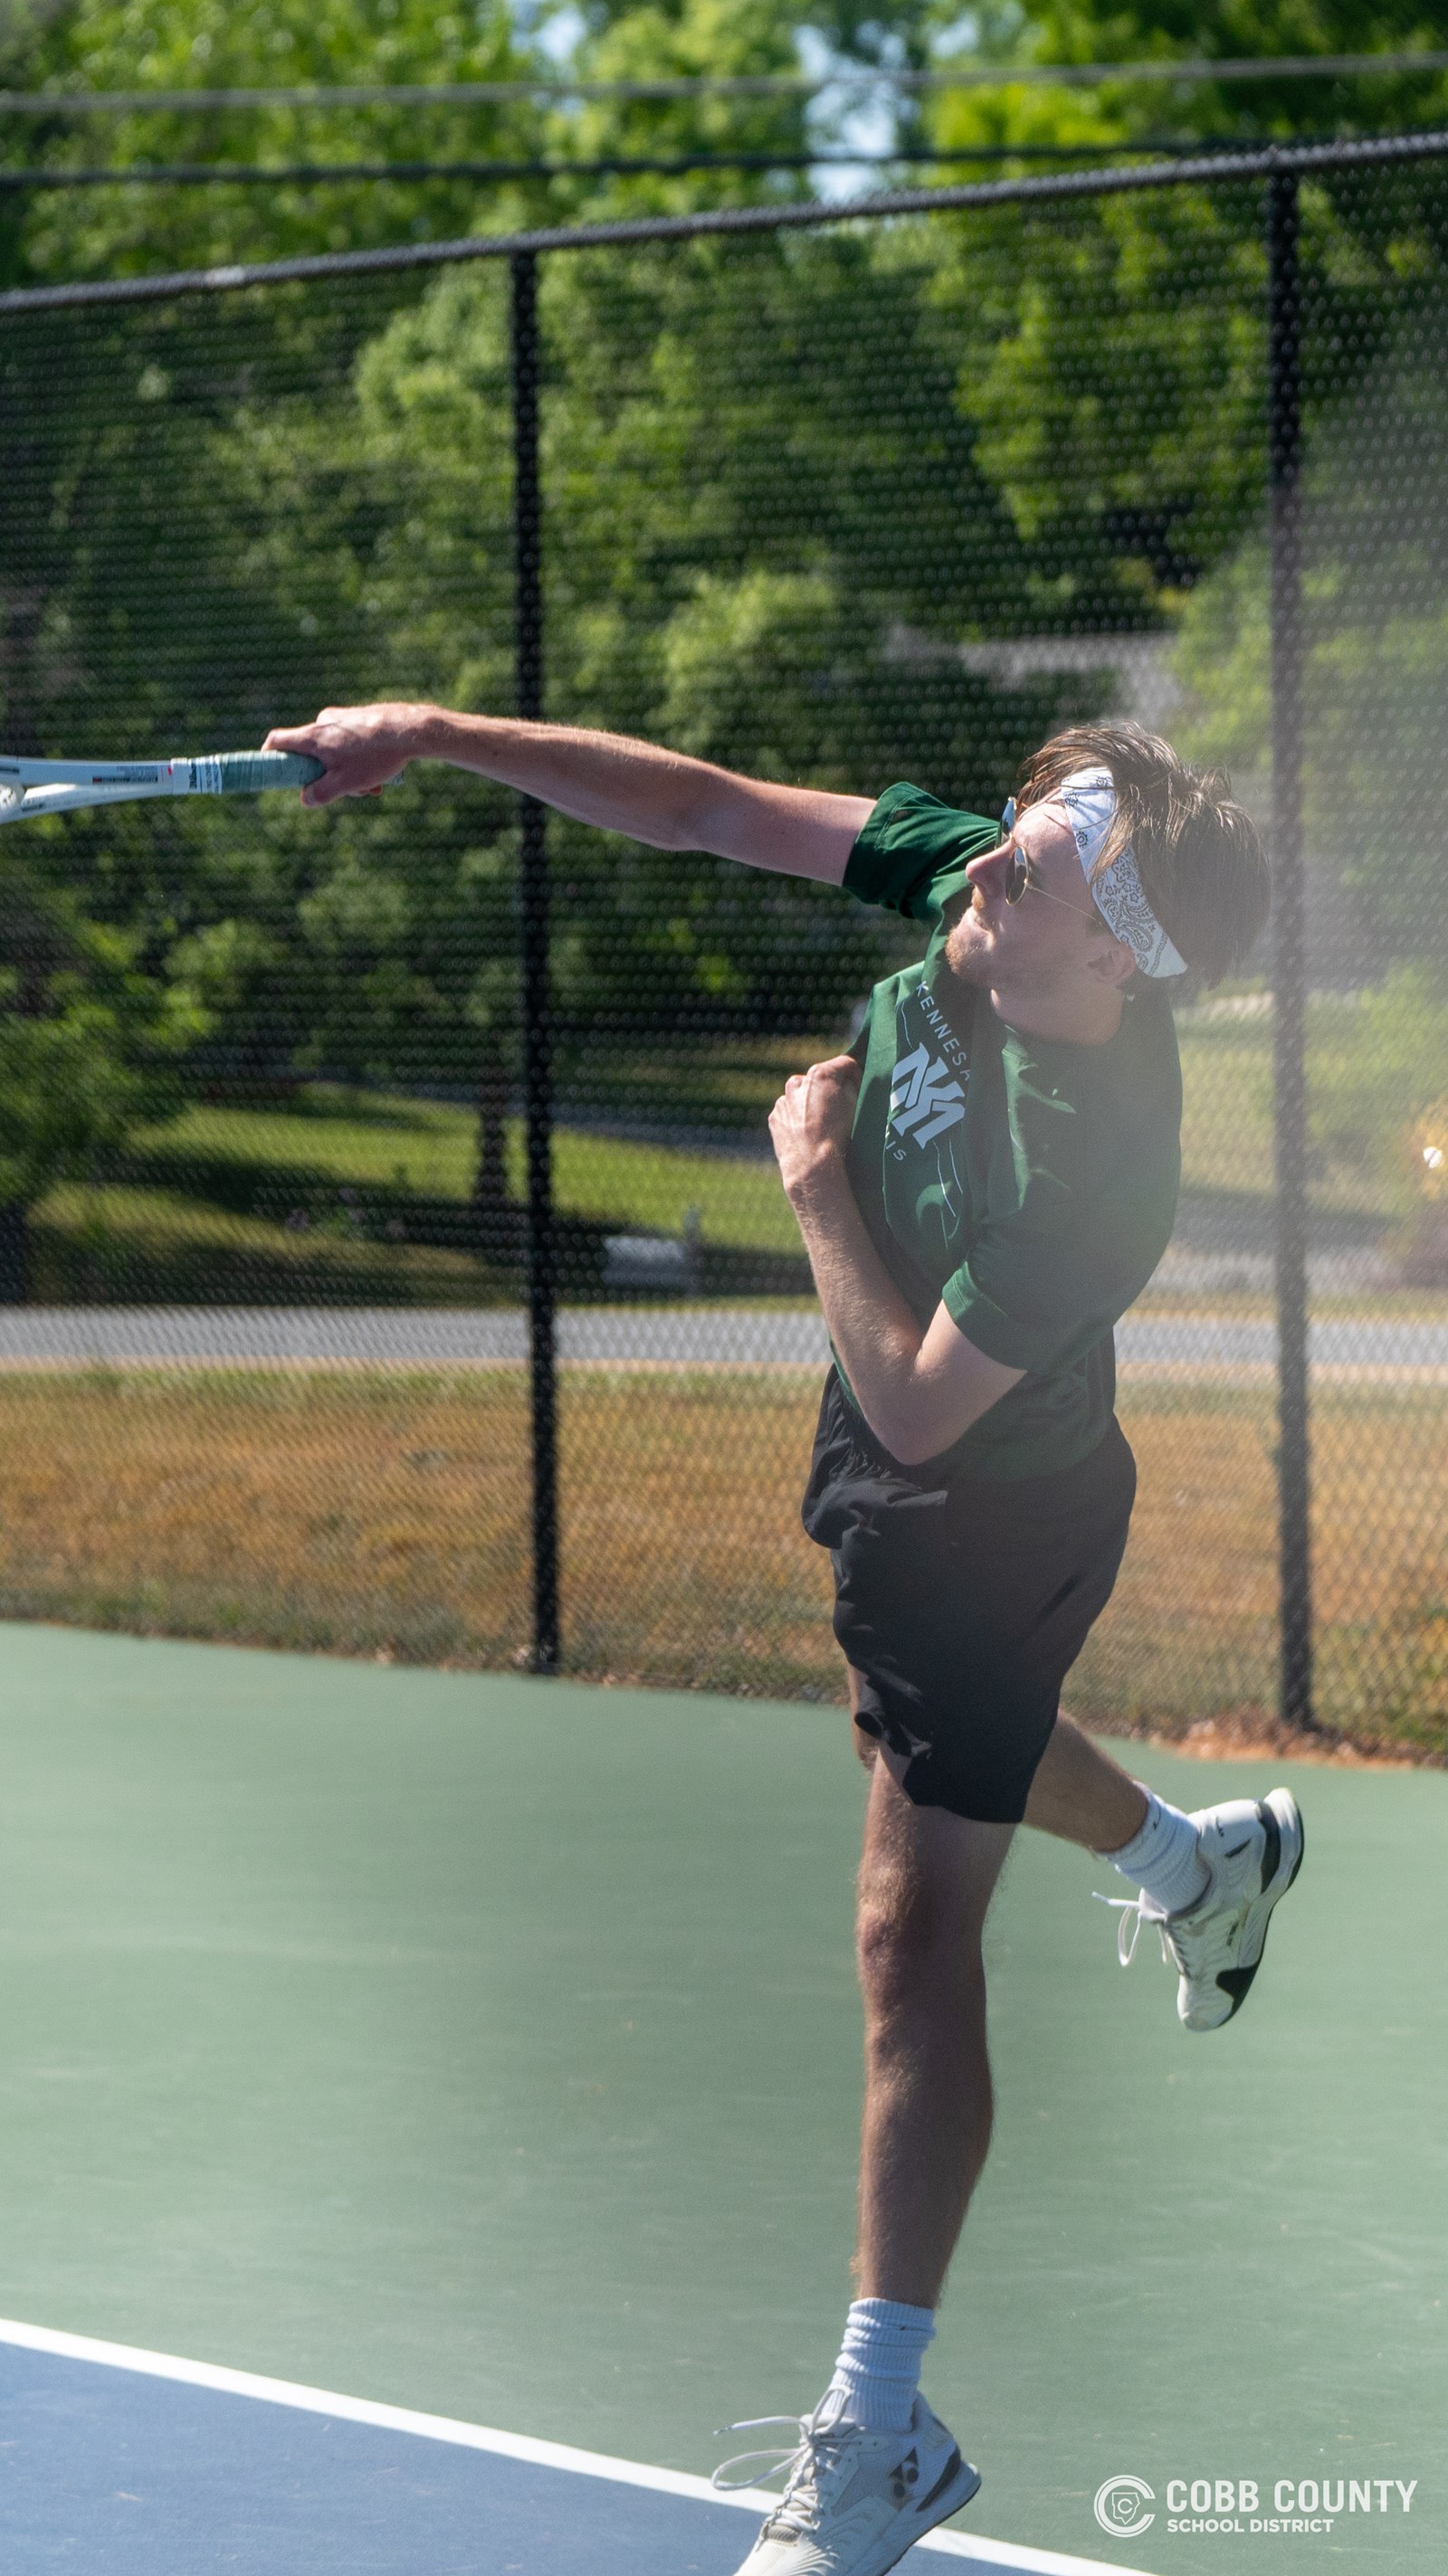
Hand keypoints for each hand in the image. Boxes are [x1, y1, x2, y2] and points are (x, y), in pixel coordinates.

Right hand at [264, 702, 434, 805]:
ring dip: (349, 773)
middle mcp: (324, 723)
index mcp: (313, 736)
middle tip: (352, 792)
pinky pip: (350, 744)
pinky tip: (381, 774)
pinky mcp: (358, 719)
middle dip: (328, 777)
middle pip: (311, 754)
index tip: (270, 768)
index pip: (278, 740)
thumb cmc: (375, 756)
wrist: (410, 731)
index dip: (269, 755)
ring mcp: (342, 719)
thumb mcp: (345, 783)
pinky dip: (360, 762)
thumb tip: (306, 799)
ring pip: (334, 752)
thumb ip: (321, 793)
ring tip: (374, 786)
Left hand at [768, 1053, 859, 1203]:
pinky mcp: (775, 1117)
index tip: (858, 1087)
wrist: (812, 1165)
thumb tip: (847, 1081)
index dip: (855, 1075)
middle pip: (819, 1079)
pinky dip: (797, 1119)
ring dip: (811, 1104)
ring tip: (821, 1125)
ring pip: (801, 1096)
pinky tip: (806, 1134)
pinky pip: (789, 1112)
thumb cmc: (838, 1135)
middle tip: (838, 1109)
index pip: (844, 1063)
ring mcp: (783, 1100)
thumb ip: (851, 1086)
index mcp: (820, 1074)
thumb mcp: (855, 1105)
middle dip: (829, 1090)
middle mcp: (798, 1082)